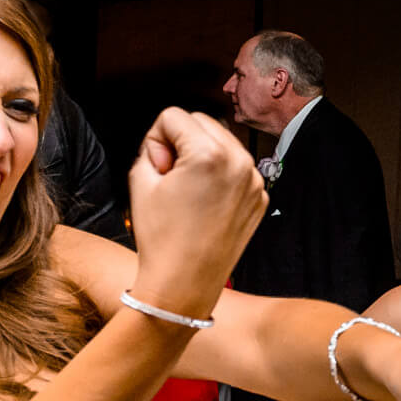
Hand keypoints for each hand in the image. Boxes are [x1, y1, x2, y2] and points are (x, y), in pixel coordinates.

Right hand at [127, 109, 265, 316]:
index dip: (155, 140)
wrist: (184, 284)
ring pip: (222, 142)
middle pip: (202, 122)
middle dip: (181, 142)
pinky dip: (219, 176)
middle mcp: (240, 162)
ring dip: (202, 155)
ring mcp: (254, 181)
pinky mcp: (260, 197)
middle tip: (171, 178)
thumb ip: (152, 146)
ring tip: (189, 191)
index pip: (173, 116)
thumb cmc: (160, 237)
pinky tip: (205, 204)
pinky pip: (236, 168)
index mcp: (210, 154)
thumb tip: (169, 141)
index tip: (157, 170)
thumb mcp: (140, 180)